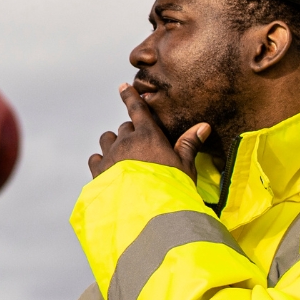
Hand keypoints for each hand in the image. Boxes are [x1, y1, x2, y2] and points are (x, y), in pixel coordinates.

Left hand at [87, 84, 210, 178]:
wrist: (148, 213)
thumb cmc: (171, 189)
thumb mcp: (185, 167)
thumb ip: (190, 145)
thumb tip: (204, 126)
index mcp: (149, 136)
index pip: (137, 109)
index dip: (130, 96)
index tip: (124, 87)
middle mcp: (127, 142)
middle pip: (124, 128)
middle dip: (131, 135)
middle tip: (141, 150)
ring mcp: (111, 156)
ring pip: (107, 139)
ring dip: (114, 145)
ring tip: (123, 158)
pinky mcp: (99, 172)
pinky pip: (95, 158)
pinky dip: (101, 161)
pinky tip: (109, 170)